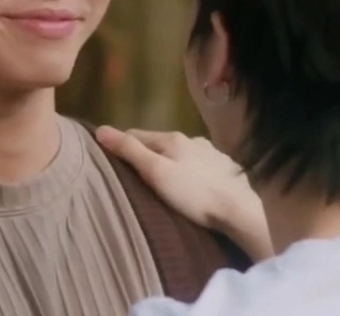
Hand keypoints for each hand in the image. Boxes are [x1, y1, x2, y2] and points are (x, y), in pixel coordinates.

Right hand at [95, 126, 271, 258]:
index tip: (111, 162)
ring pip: (180, 155)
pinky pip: (198, 166)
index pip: (136, 135)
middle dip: (146, 156)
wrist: (239, 209)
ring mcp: (211, 153)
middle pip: (159, 144)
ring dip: (169, 164)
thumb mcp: (155, 172)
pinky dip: (189, 172)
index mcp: (172, 138)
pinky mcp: (225, 168)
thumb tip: (101, 130)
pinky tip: (191, 187)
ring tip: (163, 185)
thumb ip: (129, 151)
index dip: (121, 146)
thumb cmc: (193, 193)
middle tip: (135, 178)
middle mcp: (192, 139)